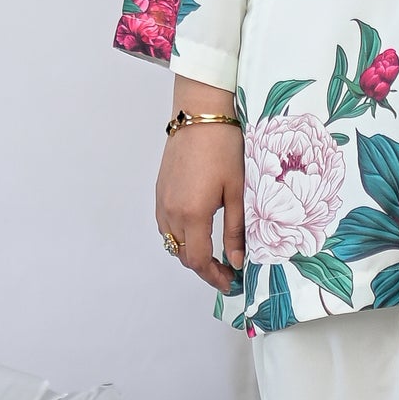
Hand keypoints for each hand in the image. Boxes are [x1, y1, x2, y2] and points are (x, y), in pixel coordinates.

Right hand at [155, 77, 245, 293]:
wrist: (200, 115)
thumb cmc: (223, 147)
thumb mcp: (237, 192)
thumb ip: (236, 230)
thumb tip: (238, 260)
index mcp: (192, 214)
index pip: (198, 260)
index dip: (214, 277)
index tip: (230, 283)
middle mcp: (171, 211)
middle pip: (182, 255)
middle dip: (204, 268)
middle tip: (227, 271)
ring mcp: (162, 200)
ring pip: (171, 241)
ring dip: (190, 252)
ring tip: (214, 253)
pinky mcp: (160, 190)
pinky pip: (166, 224)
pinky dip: (180, 235)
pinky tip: (198, 229)